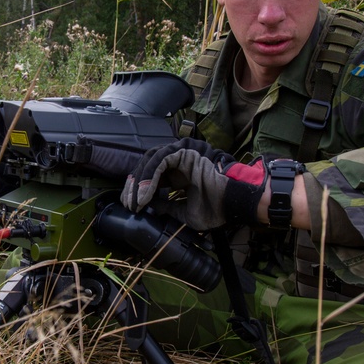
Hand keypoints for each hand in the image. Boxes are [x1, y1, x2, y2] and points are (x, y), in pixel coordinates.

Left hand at [121, 139, 261, 229]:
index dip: (140, 189)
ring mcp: (182, 152)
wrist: (234, 202)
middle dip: (135, 186)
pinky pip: (159, 161)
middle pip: (148, 166)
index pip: (152, 174)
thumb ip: (166, 207)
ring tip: (135, 202)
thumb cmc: (216, 207)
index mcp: (181, 171)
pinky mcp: (184, 151)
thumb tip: (148, 206)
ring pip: (151, 161)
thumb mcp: (184, 211)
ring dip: (140, 183)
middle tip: (128, 204)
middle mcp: (179, 159)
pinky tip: (144, 194)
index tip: (132, 205)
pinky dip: (149, 177)